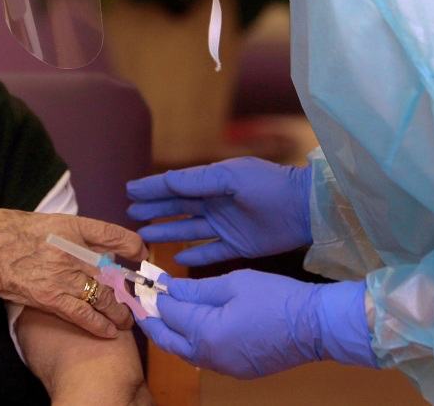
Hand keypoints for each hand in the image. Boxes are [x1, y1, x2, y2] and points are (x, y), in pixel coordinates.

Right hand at [0, 209, 147, 337]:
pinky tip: (110, 331)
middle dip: (128, 289)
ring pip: (104, 297)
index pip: (113, 234)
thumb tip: (98, 247)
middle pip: (113, 272)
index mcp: (74, 228)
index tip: (140, 253)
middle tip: (137, 298)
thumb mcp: (52, 223)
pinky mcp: (53, 298)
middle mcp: (74, 251)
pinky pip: (84, 315)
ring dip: (119, 312)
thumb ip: (77, 235)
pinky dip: (100, 325)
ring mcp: (64, 276)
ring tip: (126, 319)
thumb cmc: (17, 233)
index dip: (133, 245)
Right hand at [127, 157, 312, 264]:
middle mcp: (215, 204)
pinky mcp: (237, 246)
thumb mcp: (231, 176)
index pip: (175, 185)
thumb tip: (166, 181)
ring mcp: (225, 226)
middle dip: (154, 209)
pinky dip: (194, 255)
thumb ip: (198, 180)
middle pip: (177, 208)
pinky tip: (177, 257)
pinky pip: (209, 252)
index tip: (129, 190)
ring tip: (144, 234)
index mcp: (213, 183)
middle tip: (130, 213)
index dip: (152, 188)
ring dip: (167, 231)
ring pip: (188, 230)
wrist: (304, 209)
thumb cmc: (268, 186)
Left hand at [139, 270, 376, 379]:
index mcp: (205, 332)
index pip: (168, 312)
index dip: (151, 295)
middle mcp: (209, 356)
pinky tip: (188, 325)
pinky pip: (203, 356)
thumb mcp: (233, 284)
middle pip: (167, 339)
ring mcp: (223, 367)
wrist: (316, 326)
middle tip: (137, 301)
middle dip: (150, 319)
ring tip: (158, 310)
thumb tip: (166, 288)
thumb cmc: (276, 297)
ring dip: (168, 331)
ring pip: (183, 350)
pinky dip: (189, 340)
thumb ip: (196, 290)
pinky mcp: (237, 371)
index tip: (138, 280)